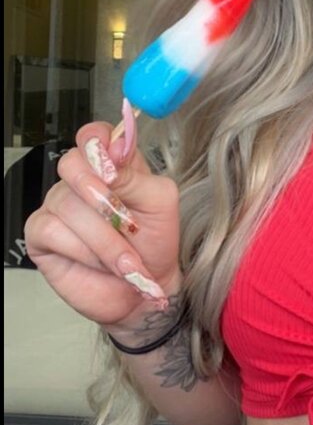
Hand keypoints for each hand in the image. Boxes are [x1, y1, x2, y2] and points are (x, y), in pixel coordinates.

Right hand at [24, 116, 181, 332]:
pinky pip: (52, 230)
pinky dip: (85, 252)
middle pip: (72, 163)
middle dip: (103, 197)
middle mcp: (81, 180)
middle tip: (127, 222)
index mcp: (111, 165)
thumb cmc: (154, 243)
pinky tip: (103, 265)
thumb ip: (136, 176)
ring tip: (127, 261)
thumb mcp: (160, 205)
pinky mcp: (41, 235)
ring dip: (106, 239)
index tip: (116, 162)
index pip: (93, 134)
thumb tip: (113, 150)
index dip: (99, 142)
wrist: (146, 289)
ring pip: (67, 204)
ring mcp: (58, 206)